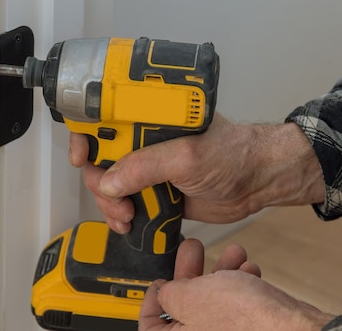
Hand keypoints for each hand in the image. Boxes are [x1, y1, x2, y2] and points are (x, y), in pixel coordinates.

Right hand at [69, 113, 324, 232]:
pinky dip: (120, 214)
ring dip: (110, 203)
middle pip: (101, 156)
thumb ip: (146, 166)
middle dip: (99, 180)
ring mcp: (148, 166)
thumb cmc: (233, 153)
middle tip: (114, 198)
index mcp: (150, 117)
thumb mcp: (187, 156)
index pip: (105, 117)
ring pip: (110, 184)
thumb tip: (109, 182)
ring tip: (127, 216)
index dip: (86, 133)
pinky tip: (128, 223)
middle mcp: (145, 139)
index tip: (82, 156)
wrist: (258, 182)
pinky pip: (125, 202)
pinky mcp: (154, 190)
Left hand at [142, 240, 333, 330]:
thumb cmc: (245, 320)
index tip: (161, 280)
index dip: (151, 300)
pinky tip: (248, 269)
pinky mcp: (249, 329)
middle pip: (184, 310)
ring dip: (221, 272)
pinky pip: (236, 307)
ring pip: (213, 302)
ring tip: (233, 253)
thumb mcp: (189, 297)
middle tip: (193, 250)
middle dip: (192, 274)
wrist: (295, 327)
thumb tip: (163, 291)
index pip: (150, 327)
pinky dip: (240, 285)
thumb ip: (168, 293)